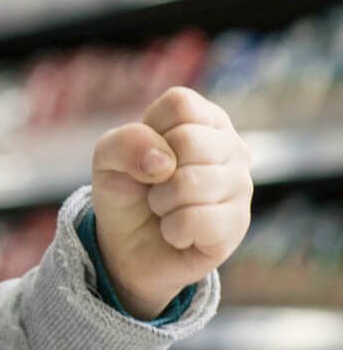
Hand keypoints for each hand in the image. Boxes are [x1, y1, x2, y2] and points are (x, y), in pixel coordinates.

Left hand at [90, 87, 252, 319]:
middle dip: (154, 170)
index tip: (147, 151)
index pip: (181, 105)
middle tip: (154, 185)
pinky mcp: (238, 225)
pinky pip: (196, 221)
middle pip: (189, 141)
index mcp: (205, 119)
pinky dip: (173, 230)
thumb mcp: (108, 156)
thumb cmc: (126, 189)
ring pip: (191, 183)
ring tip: (165, 207)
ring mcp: (241, 186)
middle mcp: (232, 147)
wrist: (129, 244)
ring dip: (161, 202)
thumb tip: (163, 161)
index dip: (150, 130)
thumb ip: (126, 142)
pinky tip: (178, 231)